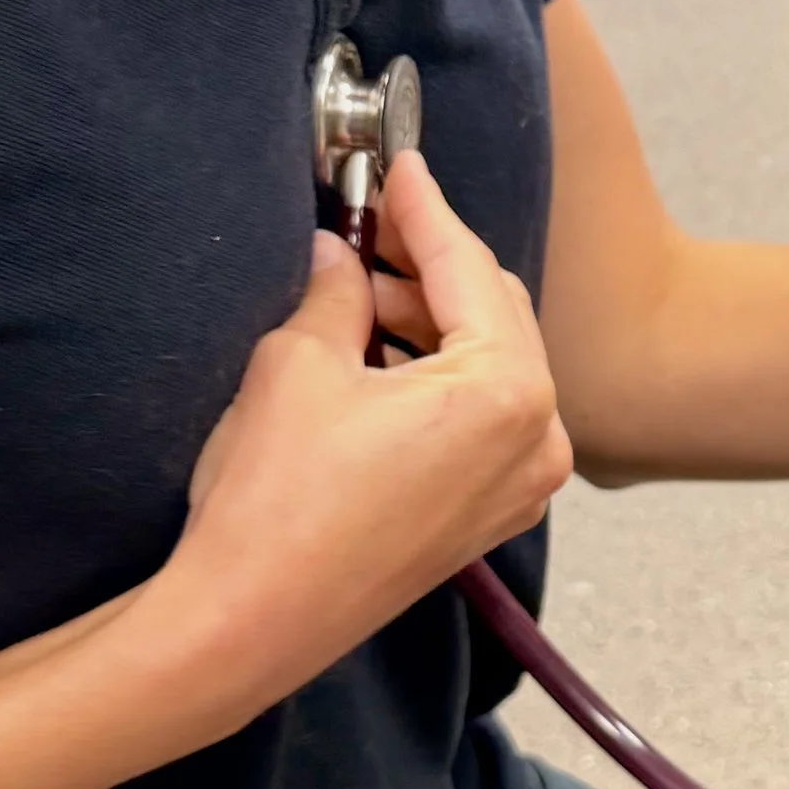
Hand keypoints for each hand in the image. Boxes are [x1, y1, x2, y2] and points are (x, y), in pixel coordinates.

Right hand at [168, 151, 570, 709]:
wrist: (250, 623)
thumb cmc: (275, 500)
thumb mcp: (298, 364)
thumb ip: (336, 291)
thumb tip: (341, 253)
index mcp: (506, 390)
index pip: (468, 268)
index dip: (425, 209)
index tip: (398, 165)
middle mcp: (538, 438)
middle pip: (495, 314)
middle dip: (432, 265)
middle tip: (370, 224)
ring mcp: (522, 486)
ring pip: (492, 366)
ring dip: (433, 321)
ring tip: (363, 289)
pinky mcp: (490, 515)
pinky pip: (483, 418)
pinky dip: (441, 377)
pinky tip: (381, 353)